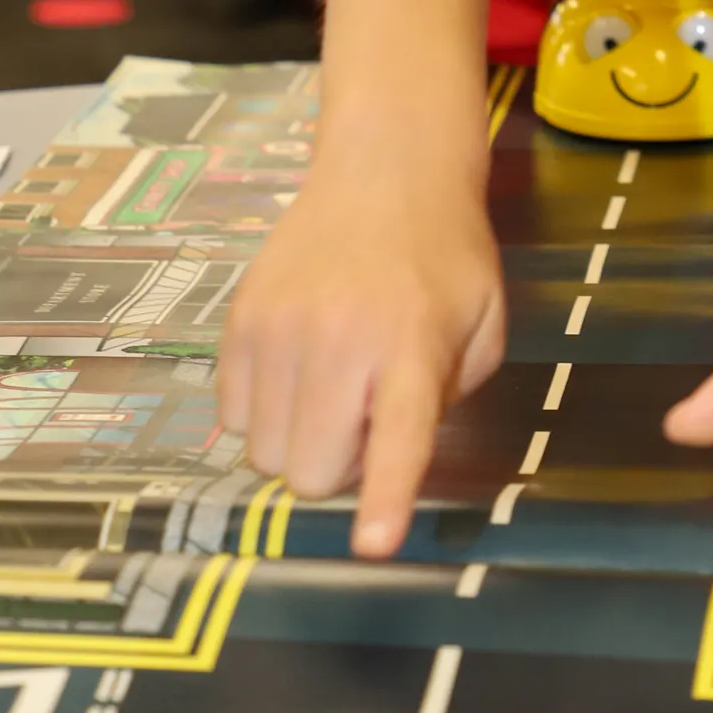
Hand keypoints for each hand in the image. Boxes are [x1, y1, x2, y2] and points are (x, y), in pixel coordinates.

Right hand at [218, 146, 505, 558]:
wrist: (386, 168)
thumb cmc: (444, 254)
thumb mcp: (482, 325)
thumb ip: (445, 402)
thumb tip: (387, 461)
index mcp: (411, 345)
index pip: (398, 434)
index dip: (384, 496)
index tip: (371, 544)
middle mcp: (338, 338)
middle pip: (310, 472)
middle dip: (338, 467)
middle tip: (365, 414)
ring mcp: (278, 327)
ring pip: (263, 454)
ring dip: (297, 439)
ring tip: (332, 382)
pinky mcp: (238, 319)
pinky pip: (230, 416)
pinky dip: (261, 410)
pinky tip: (297, 364)